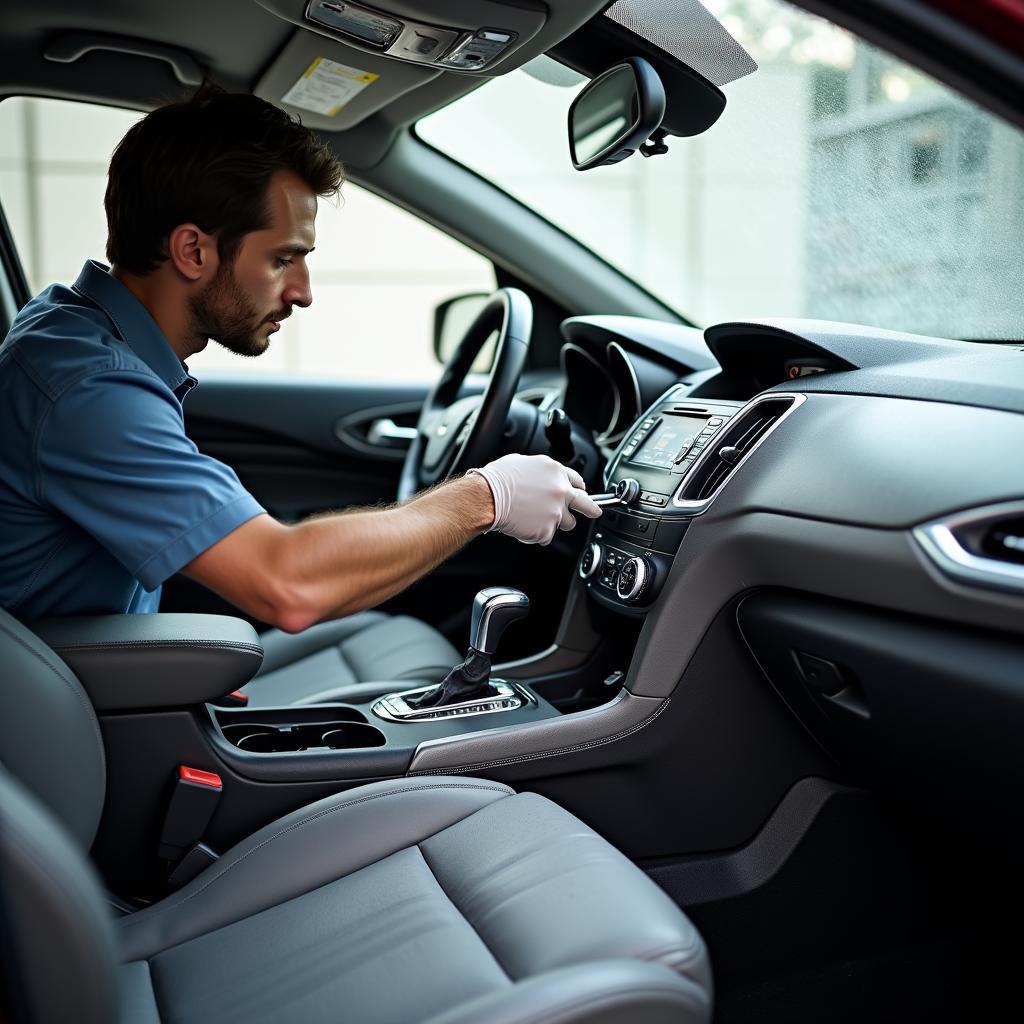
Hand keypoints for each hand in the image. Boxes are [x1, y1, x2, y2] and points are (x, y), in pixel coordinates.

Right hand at [468, 454, 601, 544]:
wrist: (487, 497)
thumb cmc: (498, 479)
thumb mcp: (524, 463)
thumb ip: (541, 472)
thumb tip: (542, 478)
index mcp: (556, 472)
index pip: (577, 481)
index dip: (578, 489)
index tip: (580, 493)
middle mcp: (561, 491)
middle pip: (586, 503)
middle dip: (591, 509)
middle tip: (595, 512)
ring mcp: (556, 512)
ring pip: (568, 523)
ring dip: (557, 523)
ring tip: (538, 519)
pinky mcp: (547, 530)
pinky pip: (547, 536)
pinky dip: (537, 534)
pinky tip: (524, 526)